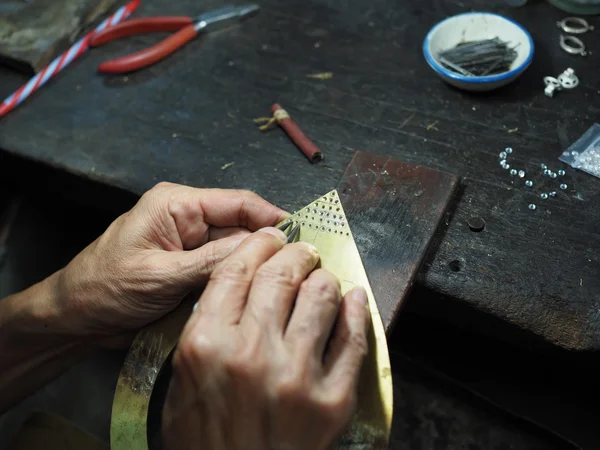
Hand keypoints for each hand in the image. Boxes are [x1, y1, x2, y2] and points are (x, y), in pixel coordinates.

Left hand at [55, 182, 286, 337]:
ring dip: (255, 267)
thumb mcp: (161, 275)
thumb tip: (266, 245)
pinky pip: (225, 270)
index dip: (273, 217)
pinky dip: (239, 282)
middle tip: (300, 270)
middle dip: (268, 246)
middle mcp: (189, 219)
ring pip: (237, 251)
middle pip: (242, 227)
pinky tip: (258, 295)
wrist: (75, 320)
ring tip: (285, 285)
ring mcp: (192, 246)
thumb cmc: (105, 290)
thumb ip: (213, 261)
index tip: (305, 237)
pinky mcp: (192, 269)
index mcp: (177, 204)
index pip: (238, 202)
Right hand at [162, 228, 370, 449]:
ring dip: (323, 278)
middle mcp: (252, 353)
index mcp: (207, 343)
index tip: (270, 237)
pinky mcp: (332, 400)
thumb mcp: (183, 379)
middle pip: (281, 274)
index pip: (237, 269)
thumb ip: (206, 327)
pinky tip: (353, 299)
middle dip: (295, 252)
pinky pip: (353, 340)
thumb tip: (241, 285)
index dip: (258, 244)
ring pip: (321, 296)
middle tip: (301, 251)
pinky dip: (356, 311)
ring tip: (321, 278)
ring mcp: (296, 376)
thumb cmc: (204, 439)